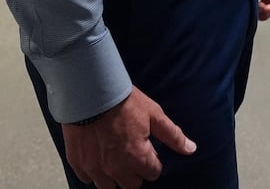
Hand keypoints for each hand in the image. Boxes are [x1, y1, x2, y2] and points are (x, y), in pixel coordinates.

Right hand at [62, 87, 194, 188]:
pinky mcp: (78, 163)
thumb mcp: (153, 114)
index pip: (153, 174)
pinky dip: (94, 171)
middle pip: (132, 184)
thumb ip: (173, 136)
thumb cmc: (122, 101)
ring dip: (114, 175)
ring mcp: (95, 168)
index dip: (152, 160)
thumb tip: (191, 149)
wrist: (89, 90)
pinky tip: (97, 156)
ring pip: (109, 186)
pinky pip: (88, 178)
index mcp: (137, 158)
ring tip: (114, 156)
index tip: (146, 147)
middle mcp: (116, 169)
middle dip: (135, 171)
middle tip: (130, 151)